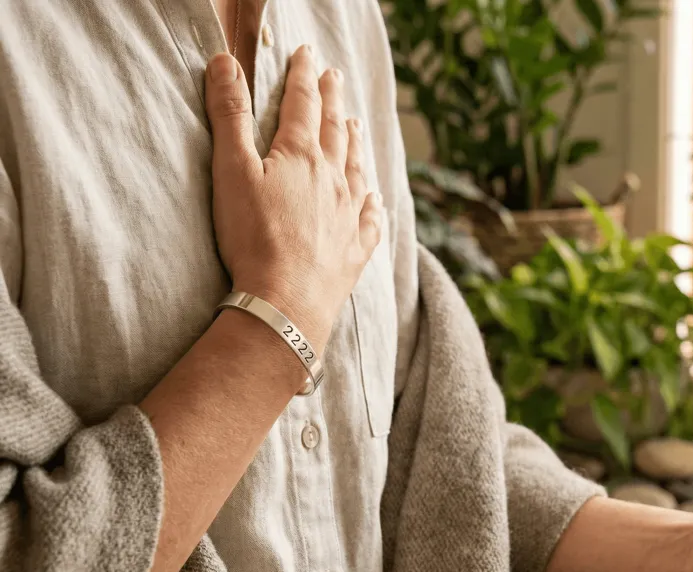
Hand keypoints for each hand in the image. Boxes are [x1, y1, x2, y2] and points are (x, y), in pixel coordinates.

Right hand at [204, 47, 380, 353]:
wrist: (285, 302)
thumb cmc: (253, 237)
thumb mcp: (231, 170)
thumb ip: (229, 115)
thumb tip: (225, 61)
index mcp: (302, 156)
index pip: (303, 104)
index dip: (303, 76)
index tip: (307, 55)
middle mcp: (334, 180)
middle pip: (335, 130)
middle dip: (332, 100)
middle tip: (334, 77)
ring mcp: (349, 216)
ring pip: (357, 169)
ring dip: (355, 142)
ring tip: (355, 125)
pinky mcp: (354, 250)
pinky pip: (370, 219)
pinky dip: (373, 203)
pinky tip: (375, 199)